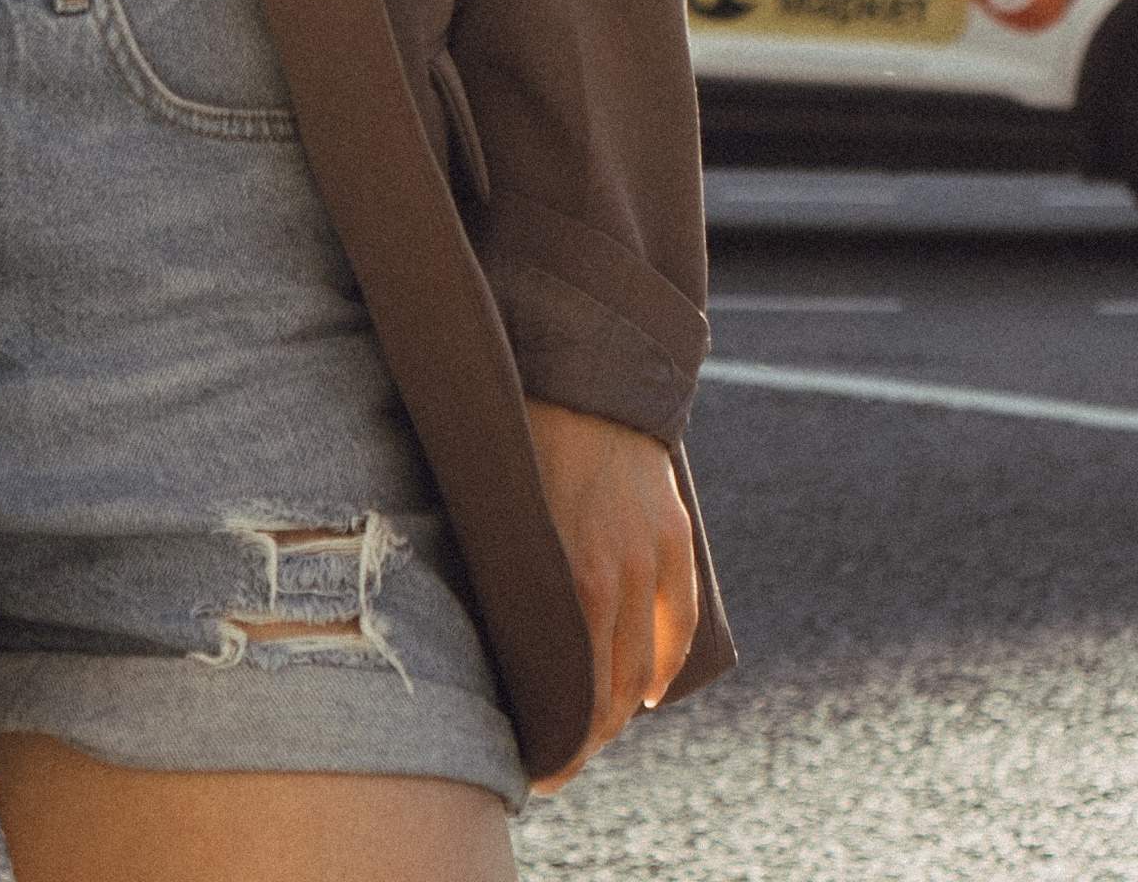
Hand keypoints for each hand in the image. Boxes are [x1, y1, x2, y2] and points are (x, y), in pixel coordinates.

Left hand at [521, 397, 697, 791]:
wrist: (582, 366)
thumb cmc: (516, 433)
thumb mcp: (492, 505)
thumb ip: (489, 567)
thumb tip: (458, 628)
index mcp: (561, 573)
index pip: (566, 689)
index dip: (553, 743)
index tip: (531, 771)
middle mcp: (610, 574)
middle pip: (605, 691)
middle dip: (581, 742)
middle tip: (556, 766)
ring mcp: (648, 557)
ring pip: (642, 667)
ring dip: (620, 711)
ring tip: (595, 734)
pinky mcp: (673, 536)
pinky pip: (679, 620)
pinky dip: (665, 664)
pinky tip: (647, 693)